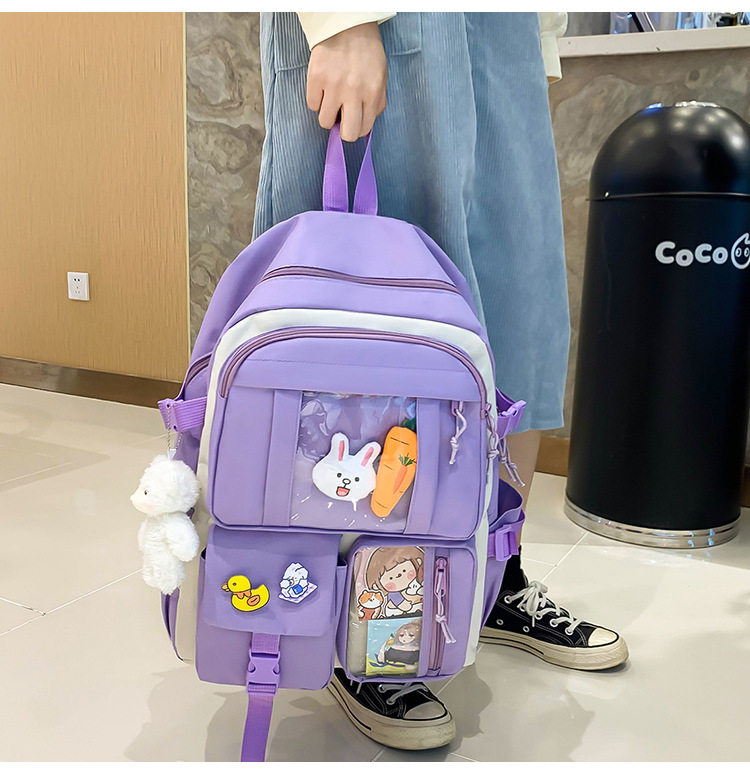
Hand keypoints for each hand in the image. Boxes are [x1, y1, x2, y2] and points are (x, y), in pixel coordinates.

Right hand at [306, 22, 386, 141]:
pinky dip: (316, 100)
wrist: (347, 25)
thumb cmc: (366, 53)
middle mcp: (353, 92)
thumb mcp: (381, 78)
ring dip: (327, 114)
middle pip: (347, 134)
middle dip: (344, 129)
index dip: (357, 127)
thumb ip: (376, 104)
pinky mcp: (315, 78)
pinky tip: (322, 87)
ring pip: (325, 122)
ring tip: (331, 99)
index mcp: (372, 93)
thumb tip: (366, 128)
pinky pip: (312, 105)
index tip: (353, 119)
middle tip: (341, 117)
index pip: (364, 129)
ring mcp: (333, 86)